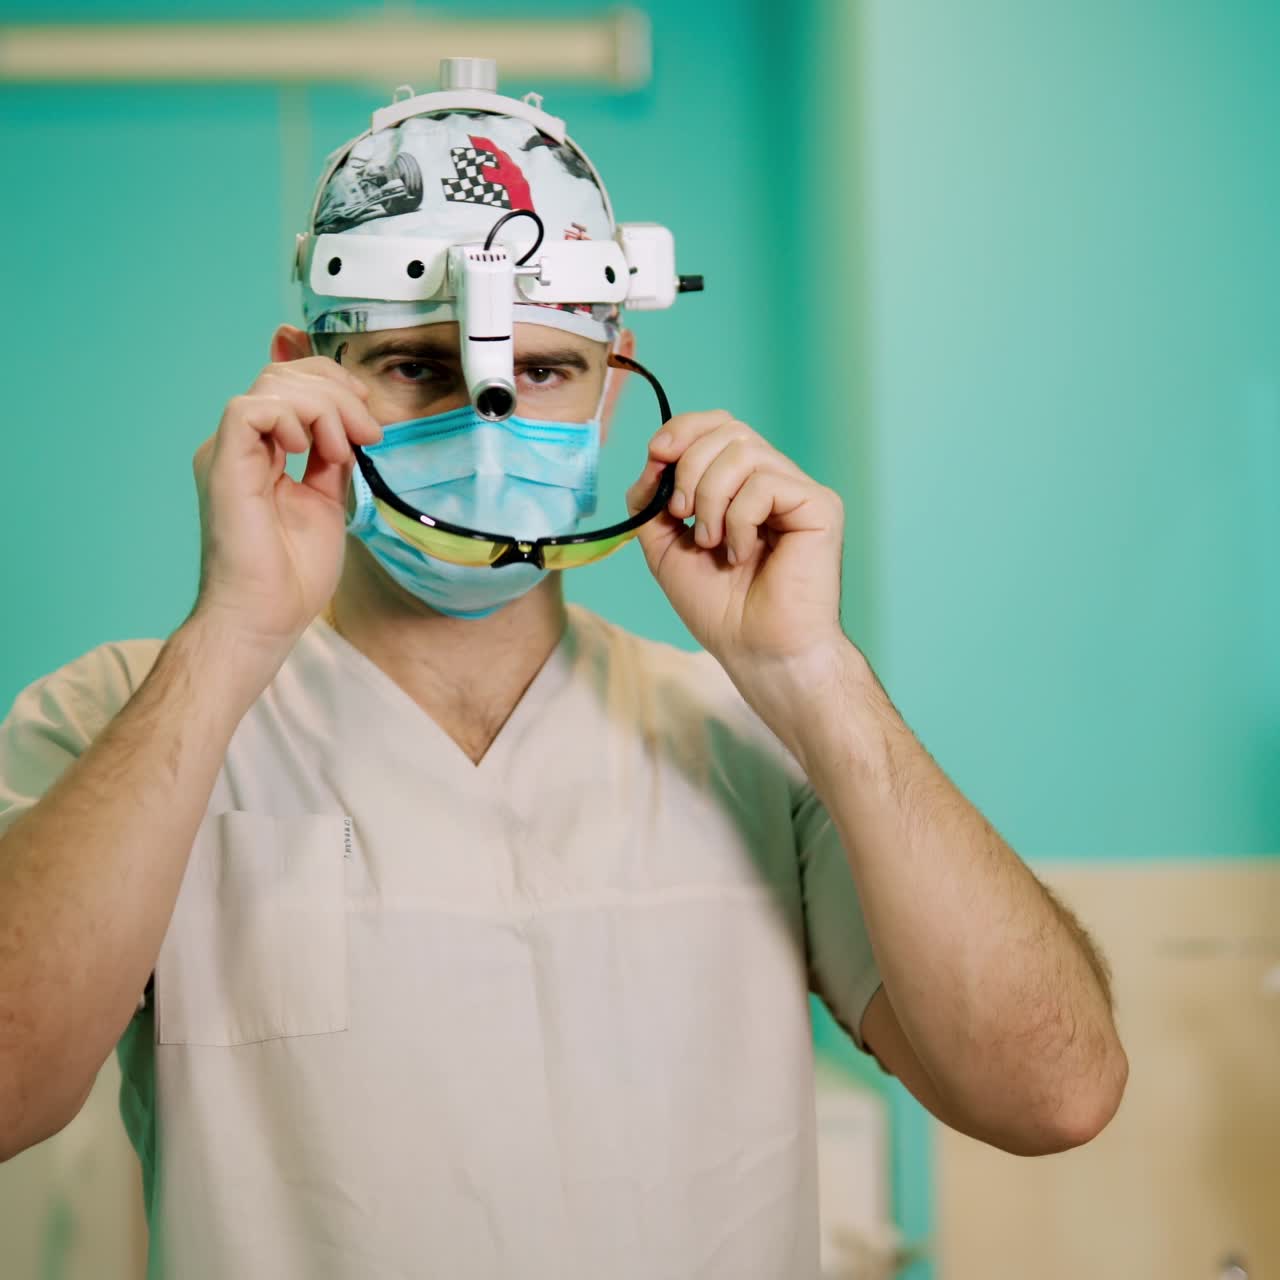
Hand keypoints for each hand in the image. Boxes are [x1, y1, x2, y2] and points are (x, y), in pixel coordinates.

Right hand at [190, 356, 381, 657]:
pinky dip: (291, 419)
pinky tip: (308, 453)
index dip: (332, 383)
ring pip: (271, 385)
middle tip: (368, 434)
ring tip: (340, 453)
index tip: (368, 418)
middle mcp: (239, 445)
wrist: (266, 616)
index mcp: (260, 451)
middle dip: (337, 392)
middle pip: (282, 375)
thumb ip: (333, 459)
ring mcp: (227, 452)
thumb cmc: (293, 574)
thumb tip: (349, 422)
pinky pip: (250, 410)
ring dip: (323, 409)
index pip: (288, 385)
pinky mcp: (222, 464)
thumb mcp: (329, 500)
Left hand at [625, 410, 846, 677]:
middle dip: (689, 466)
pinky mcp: (820, 506)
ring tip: (712, 543)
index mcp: (741, 485)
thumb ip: (652, 501)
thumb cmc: (720, 609)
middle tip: (681, 515)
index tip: (655, 457)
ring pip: (744, 450)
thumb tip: (653, 458)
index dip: (683, 430)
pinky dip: (739, 520)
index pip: (717, 426)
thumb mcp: (666, 548)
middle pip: (728, 429)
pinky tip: (742, 554)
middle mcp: (773, 480)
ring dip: (710, 497)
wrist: (756, 651)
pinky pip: (765, 483)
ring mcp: (798, 491)